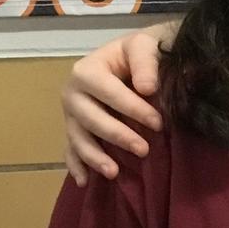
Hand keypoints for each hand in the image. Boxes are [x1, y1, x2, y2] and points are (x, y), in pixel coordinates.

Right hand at [62, 23, 173, 184]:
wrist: (132, 59)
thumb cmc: (139, 53)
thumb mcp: (144, 46)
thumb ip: (145, 62)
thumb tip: (146, 88)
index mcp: (86, 70)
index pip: (108, 93)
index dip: (133, 109)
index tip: (158, 123)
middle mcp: (72, 93)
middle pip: (91, 119)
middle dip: (117, 136)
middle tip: (144, 150)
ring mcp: (70, 114)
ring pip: (78, 139)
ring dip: (95, 157)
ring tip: (114, 173)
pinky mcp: (74, 130)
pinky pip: (70, 150)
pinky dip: (76, 166)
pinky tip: (84, 181)